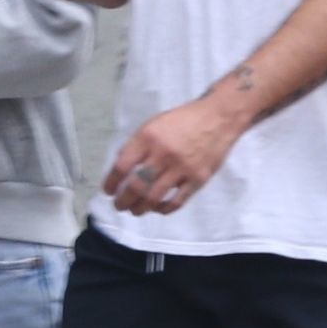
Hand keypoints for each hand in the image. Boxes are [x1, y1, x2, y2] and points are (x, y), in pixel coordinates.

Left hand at [103, 97, 242, 215]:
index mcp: (148, 137)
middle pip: (136, 186)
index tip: (108, 191)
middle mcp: (163, 154)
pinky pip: (177, 201)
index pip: (122, 166)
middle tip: (120, 205)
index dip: (111, 182)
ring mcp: (181, 168)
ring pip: (154, 197)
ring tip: (136, 210)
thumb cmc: (183, 120)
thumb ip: (138, 145)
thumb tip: (122, 169)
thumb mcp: (154, 124)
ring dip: (140, 208)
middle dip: (123, 200)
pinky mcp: (197, 179)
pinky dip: (164, 209)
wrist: (218, 117)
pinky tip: (158, 209)